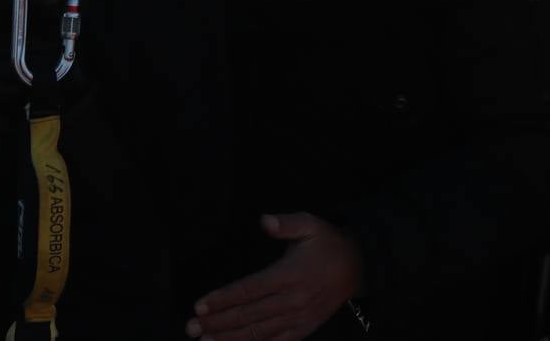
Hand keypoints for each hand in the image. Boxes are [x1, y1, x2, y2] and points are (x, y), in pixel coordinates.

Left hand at [187, 213, 362, 340]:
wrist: (358, 268)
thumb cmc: (328, 243)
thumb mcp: (310, 224)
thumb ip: (286, 224)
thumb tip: (264, 221)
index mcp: (290, 275)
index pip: (249, 290)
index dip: (223, 298)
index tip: (200, 305)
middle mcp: (292, 300)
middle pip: (248, 316)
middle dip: (217, 323)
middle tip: (191, 327)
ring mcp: (297, 319)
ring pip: (258, 334)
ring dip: (228, 339)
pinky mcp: (303, 330)